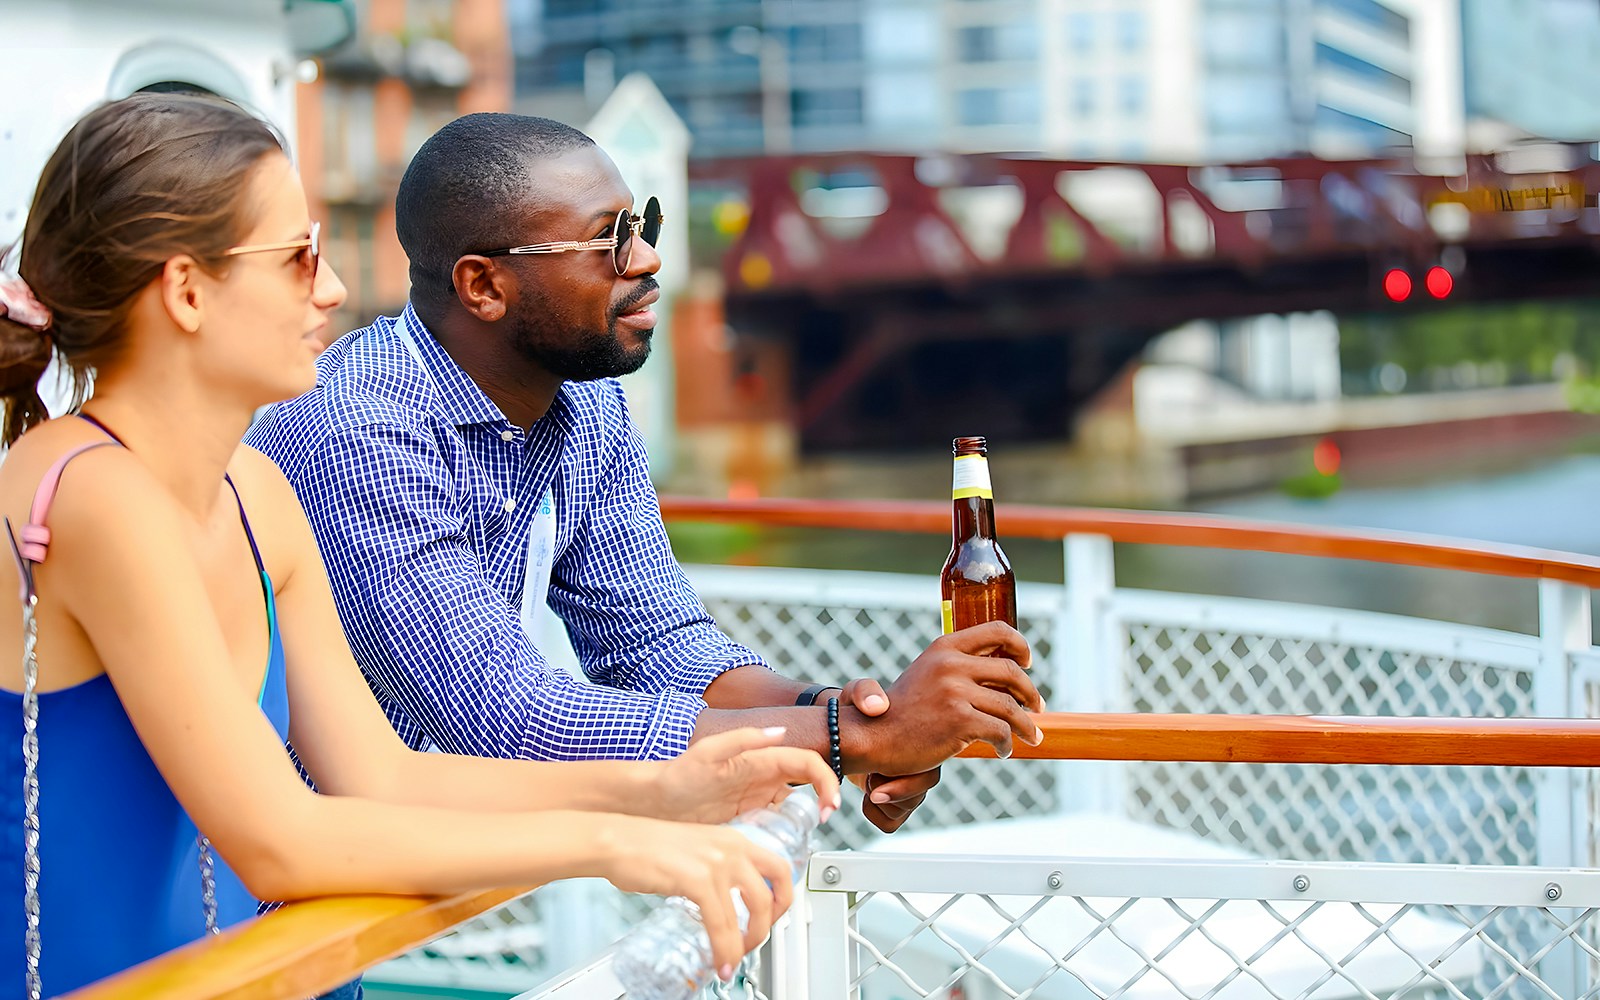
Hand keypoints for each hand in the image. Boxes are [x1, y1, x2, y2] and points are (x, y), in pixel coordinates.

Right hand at [598, 815, 793, 976]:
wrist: (617, 840)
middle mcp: (731, 847)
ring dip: (749, 942)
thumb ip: (714, 868)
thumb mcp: (695, 849)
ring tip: (735, 958)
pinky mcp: (698, 880)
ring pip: (754, 910)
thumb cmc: (645, 846)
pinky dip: (725, 948)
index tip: (774, 916)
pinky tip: (720, 961)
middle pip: (774, 891)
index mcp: (733, 839)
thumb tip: (722, 900)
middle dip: (770, 925)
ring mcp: (717, 862)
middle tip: (755, 941)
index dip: (783, 897)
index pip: (779, 867)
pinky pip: (722, 923)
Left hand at [655, 726, 840, 824]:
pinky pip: (775, 827)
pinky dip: (784, 836)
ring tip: (801, 838)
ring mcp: (756, 800)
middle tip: (821, 824)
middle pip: (808, 786)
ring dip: (805, 822)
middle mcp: (762, 778)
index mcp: (760, 759)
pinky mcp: (747, 820)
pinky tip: (778, 847)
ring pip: (794, 809)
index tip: (828, 804)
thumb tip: (779, 732)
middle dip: (823, 803)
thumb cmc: (676, 775)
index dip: (825, 781)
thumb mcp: (708, 753)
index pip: (807, 763)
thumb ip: (743, 739)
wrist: (652, 804)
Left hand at [835, 679, 939, 832]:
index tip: (877, 780)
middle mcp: (917, 766)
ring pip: (904, 810)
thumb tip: (877, 706)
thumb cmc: (853, 712)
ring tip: (868, 781)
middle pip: (918, 795)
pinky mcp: (890, 802)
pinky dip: (875, 814)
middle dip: (893, 793)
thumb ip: (865, 692)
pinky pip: (891, 822)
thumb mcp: (857, 693)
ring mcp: (905, 785)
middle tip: (871, 784)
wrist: (837, 734)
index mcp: (919, 743)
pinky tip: (865, 795)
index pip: (930, 772)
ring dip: (882, 802)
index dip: (907, 781)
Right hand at [843, 621, 1043, 777]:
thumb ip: (956, 670)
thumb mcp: (926, 675)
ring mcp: (956, 691)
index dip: (1019, 645)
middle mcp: (951, 664)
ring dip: (1026, 725)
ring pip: (1011, 707)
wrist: (871, 736)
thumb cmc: (900, 712)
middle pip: (1011, 672)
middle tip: (1037, 707)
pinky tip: (1002, 750)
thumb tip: (999, 677)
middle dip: (1031, 693)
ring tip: (1030, 736)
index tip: (1027, 662)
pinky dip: (1006, 744)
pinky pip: (1000, 731)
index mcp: (944, 648)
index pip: (996, 631)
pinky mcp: (960, 720)